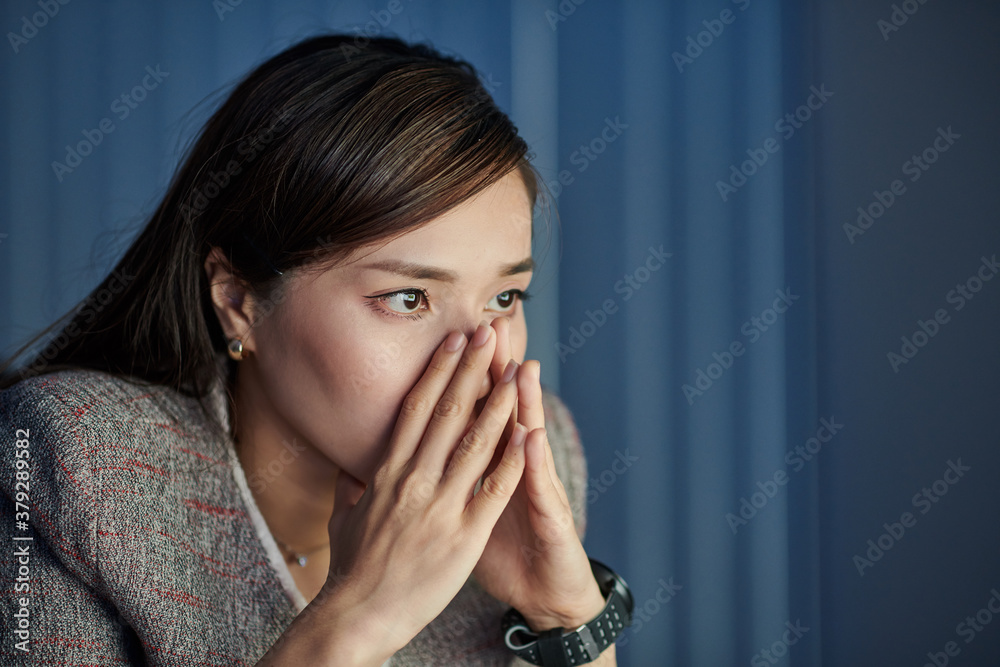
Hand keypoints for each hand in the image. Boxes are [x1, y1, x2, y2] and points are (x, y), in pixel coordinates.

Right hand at [316, 323, 528, 662]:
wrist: (357, 616)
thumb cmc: (351, 569)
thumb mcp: (343, 519)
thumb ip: (351, 488)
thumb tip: (347, 468)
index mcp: (386, 472)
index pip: (417, 409)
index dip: (438, 372)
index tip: (453, 342)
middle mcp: (413, 479)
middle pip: (448, 411)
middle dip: (471, 368)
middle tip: (488, 331)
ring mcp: (439, 505)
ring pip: (476, 440)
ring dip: (498, 400)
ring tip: (514, 367)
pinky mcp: (463, 534)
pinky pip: (495, 488)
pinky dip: (513, 458)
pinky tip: (528, 431)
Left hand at [473, 318, 605, 631]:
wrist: (547, 593)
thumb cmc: (506, 555)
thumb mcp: (467, 516)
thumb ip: (448, 482)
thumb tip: (407, 461)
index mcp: (488, 469)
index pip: (472, 415)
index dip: (461, 380)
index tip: (450, 340)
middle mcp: (517, 470)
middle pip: (503, 413)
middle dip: (495, 372)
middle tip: (491, 326)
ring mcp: (537, 491)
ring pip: (529, 440)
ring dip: (525, 404)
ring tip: (520, 366)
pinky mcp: (553, 519)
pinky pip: (541, 490)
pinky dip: (535, 464)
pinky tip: (532, 437)